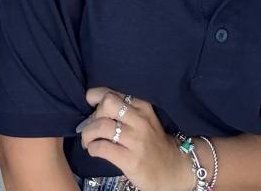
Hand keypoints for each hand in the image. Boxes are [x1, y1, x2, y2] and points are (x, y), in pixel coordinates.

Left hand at [79, 87, 193, 190]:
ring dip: (88, 134)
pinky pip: (102, 148)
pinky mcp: (131, 160)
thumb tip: (94, 106)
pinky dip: (92, 148)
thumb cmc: (153, 143)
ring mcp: (136, 140)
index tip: (92, 107)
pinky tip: (94, 150)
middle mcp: (140, 120)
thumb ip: (125, 110)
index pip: (111, 92)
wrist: (173, 168)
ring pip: (101, 126)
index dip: (95, 98)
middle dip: (93, 116)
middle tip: (92, 127)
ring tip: (88, 141)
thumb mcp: (145, 119)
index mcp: (142, 106)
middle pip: (107, 104)